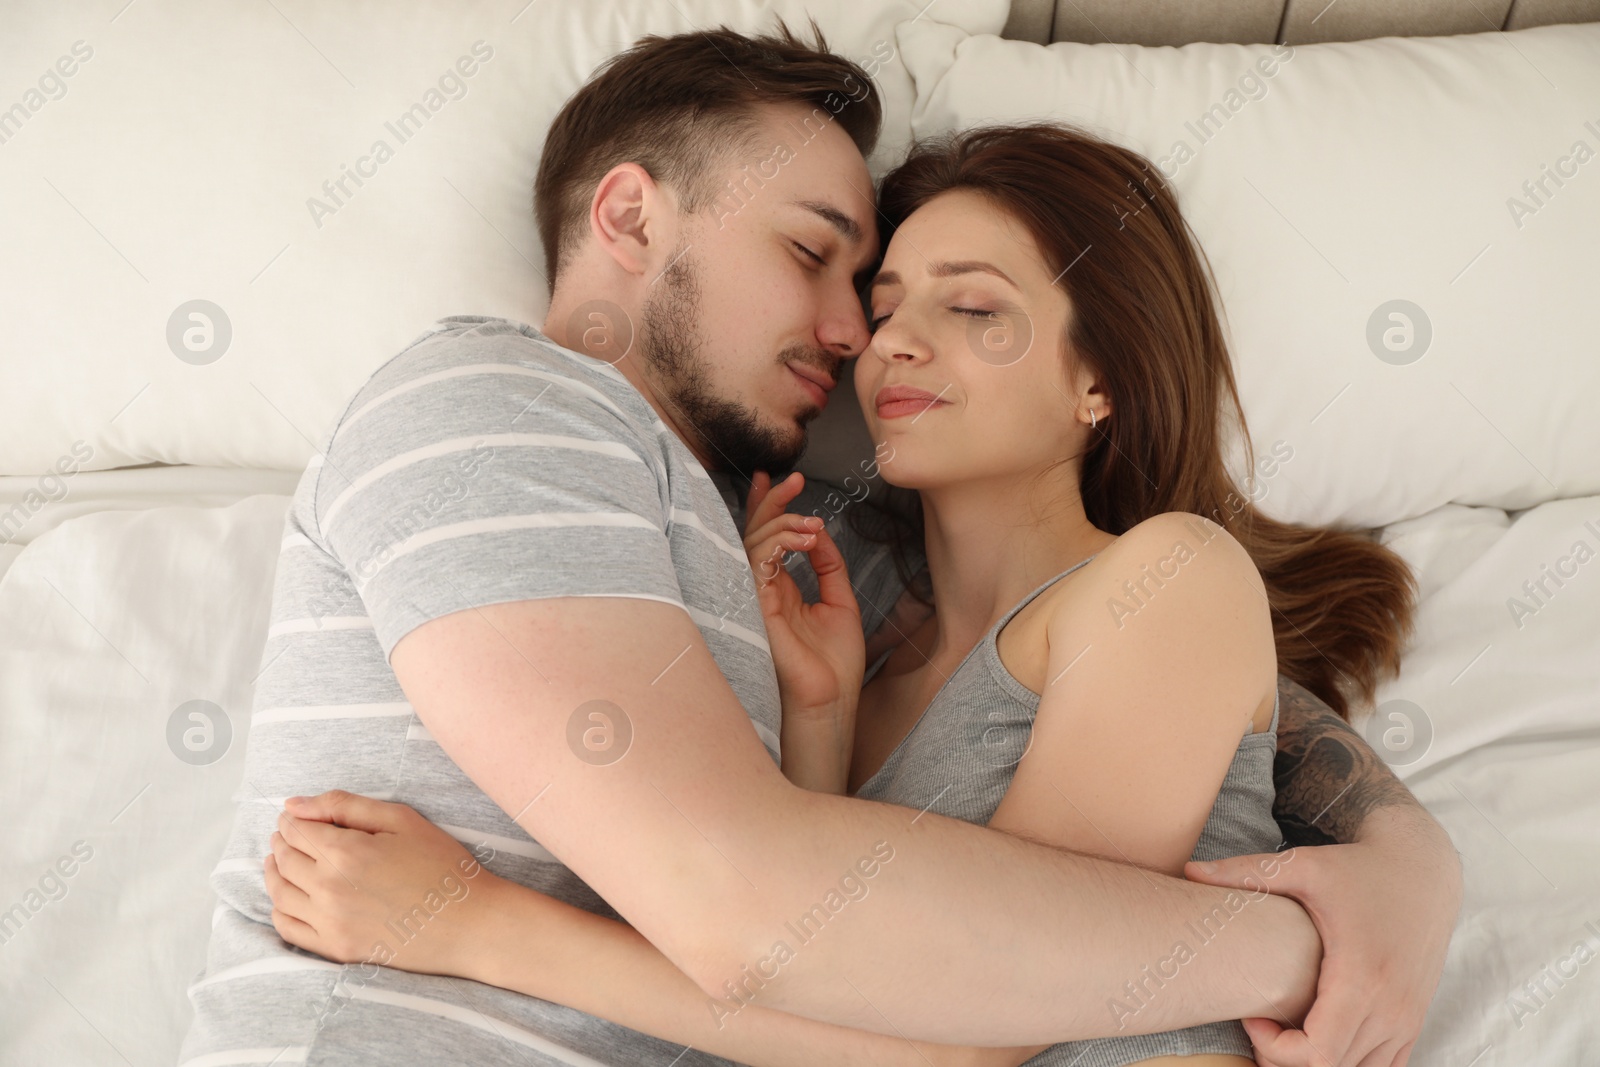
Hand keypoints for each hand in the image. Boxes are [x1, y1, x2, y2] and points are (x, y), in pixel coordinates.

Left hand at [264, 790, 505, 976]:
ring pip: (280, 893)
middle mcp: (329, 890)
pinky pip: (288, 929)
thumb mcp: (401, 819)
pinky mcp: (336, 949)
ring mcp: (330, 923)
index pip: (297, 830)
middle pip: (285, 859)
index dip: (293, 818)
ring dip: (274, 871)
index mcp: (345, 853)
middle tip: (288, 833)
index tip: (295, 815)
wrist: (469, 922)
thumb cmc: (441, 865)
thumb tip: (295, 805)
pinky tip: (288, 896)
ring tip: (281, 859)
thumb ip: (345, 806)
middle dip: (282, 840)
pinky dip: (279, 909)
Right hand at [743, 471, 865, 724]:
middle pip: (755, 536)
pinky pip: (756, 564)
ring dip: (782, 523)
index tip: (781, 480)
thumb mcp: (840, 603)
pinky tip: (804, 539)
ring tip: (812, 522)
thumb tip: (821, 532)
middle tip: (793, 480)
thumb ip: (830, 567)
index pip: (768, 540)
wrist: (830, 702)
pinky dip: (778, 544)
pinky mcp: (754, 608)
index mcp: (780, 590)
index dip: (770, 508)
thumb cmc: (833, 664)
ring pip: (752, 545)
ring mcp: (755, 599)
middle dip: (772, 503)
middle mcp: (763, 592)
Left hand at [1184, 807, 1460, 1066]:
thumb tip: (1188, 869)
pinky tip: (1317, 1033)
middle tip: (1259, 1025)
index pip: (1318, 1053)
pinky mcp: (1413, 1020)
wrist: (1423, 870)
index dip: (1275, 1048)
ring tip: (1284, 1028)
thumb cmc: (1359, 868)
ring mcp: (1407, 1019)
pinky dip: (1346, 1062)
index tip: (1253, 1017)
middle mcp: (1392, 1007)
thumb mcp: (1303, 865)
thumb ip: (1246, 872)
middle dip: (1286, 1058)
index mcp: (1363, 976)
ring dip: (1316, 1062)